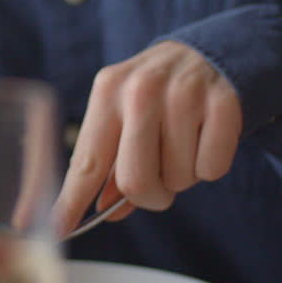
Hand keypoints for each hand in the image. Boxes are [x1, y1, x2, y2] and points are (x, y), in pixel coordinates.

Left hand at [51, 40, 241, 235]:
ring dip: (182, 176)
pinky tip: (206, 135)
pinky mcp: (223, 104)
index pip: (85, 162)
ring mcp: (184, 94)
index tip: (58, 230)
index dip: (71, 201)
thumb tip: (104, 210)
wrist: (210, 52)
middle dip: (149, 195)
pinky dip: (210, 165)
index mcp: (107, 91)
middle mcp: (141, 89)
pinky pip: (212, 168)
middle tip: (158, 181)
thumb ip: (111, 164)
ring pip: (177, 179)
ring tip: (184, 143)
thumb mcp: (125, 115)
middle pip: (135, 182)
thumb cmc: (158, 94)